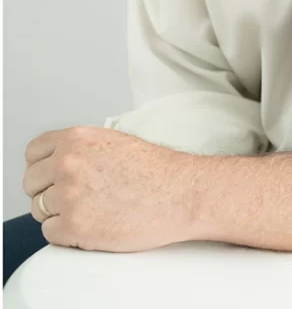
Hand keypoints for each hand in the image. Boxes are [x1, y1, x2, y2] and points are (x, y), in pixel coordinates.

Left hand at [23, 125, 196, 251]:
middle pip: (31, 183)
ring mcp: (69, 195)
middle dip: (48, 191)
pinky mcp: (74, 226)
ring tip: (88, 211)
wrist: (179, 193)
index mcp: (76, 138)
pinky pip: (50, 233)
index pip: (33, 152)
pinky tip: (91, 225)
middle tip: (74, 198)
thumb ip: (79, 149)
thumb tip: (55, 164)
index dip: (42, 167)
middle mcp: (67, 163)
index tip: (50, 177)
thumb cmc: (154, 169)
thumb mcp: (112, 141)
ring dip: (58, 214)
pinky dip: (66, 234)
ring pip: (39, 210)